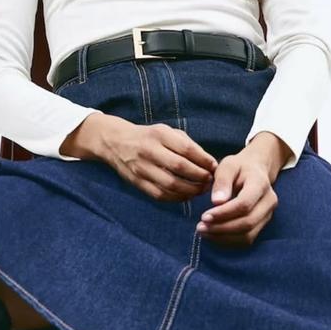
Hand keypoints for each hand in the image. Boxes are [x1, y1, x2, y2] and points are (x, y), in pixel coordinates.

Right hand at [74, 114, 217, 201]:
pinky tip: (187, 195)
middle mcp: (149, 151)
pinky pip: (161, 195)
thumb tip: (210, 163)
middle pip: (180, 168)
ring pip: (171, 184)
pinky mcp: (137, 183)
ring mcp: (141, 168)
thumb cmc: (149, 137)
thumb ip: (188, 145)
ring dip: (191, 190)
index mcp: (159, 135)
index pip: (187, 149)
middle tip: (210, 181)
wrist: (116, 143)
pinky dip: (177, 197)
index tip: (214, 167)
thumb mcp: (167, 132)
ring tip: (201, 189)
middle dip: (199, 177)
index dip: (204, 160)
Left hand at [196, 135, 288, 247]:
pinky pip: (247, 239)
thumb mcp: (228, 166)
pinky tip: (213, 234)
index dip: (223, 213)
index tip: (204, 216)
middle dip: (222, 228)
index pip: (244, 204)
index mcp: (260, 184)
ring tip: (204, 232)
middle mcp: (269, 201)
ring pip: (248, 235)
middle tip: (200, 227)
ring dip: (224, 237)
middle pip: (247, 222)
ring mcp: (268, 214)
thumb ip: (222, 181)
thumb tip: (216, 201)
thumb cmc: (239, 167)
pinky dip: (229, 240)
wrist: (255, 170)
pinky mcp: (262, 224)